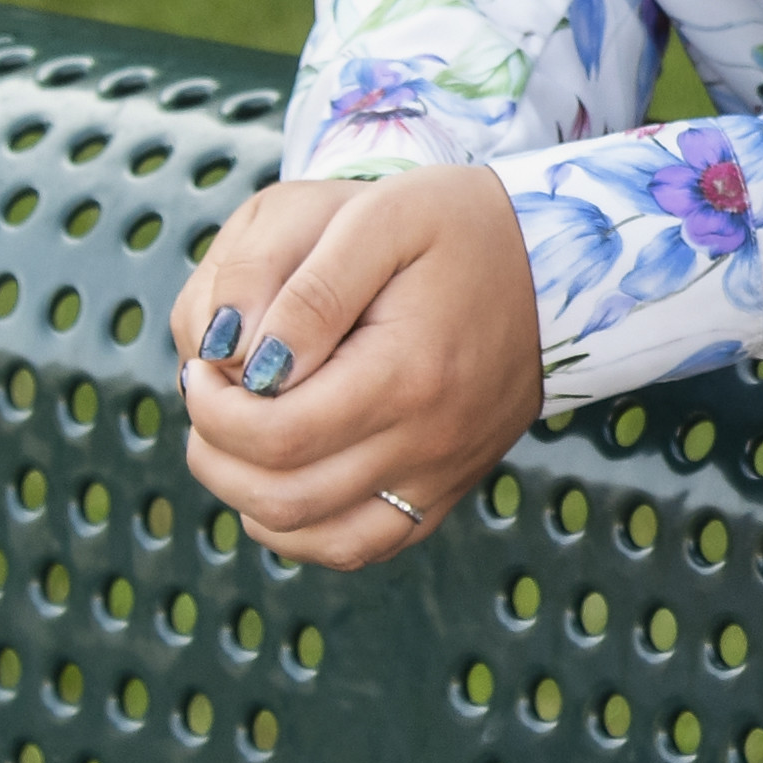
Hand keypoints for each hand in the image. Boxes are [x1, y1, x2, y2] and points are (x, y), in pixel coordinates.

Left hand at [181, 160, 546, 569]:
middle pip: (281, 497)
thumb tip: (243, 358)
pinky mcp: (441, 495)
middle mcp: (426, 445)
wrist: (558, 269)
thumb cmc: (460, 228)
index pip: (275, 435)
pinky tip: (277, 474)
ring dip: (244, 493)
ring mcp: (436, 480)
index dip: (212, 408)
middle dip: (214, 450)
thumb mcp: (383, 216)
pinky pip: (354, 547)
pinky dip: (296, 526)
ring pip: (310, 537)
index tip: (204, 362)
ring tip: (233, 431)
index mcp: (406, 376)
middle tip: (207, 393)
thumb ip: (308, 287)